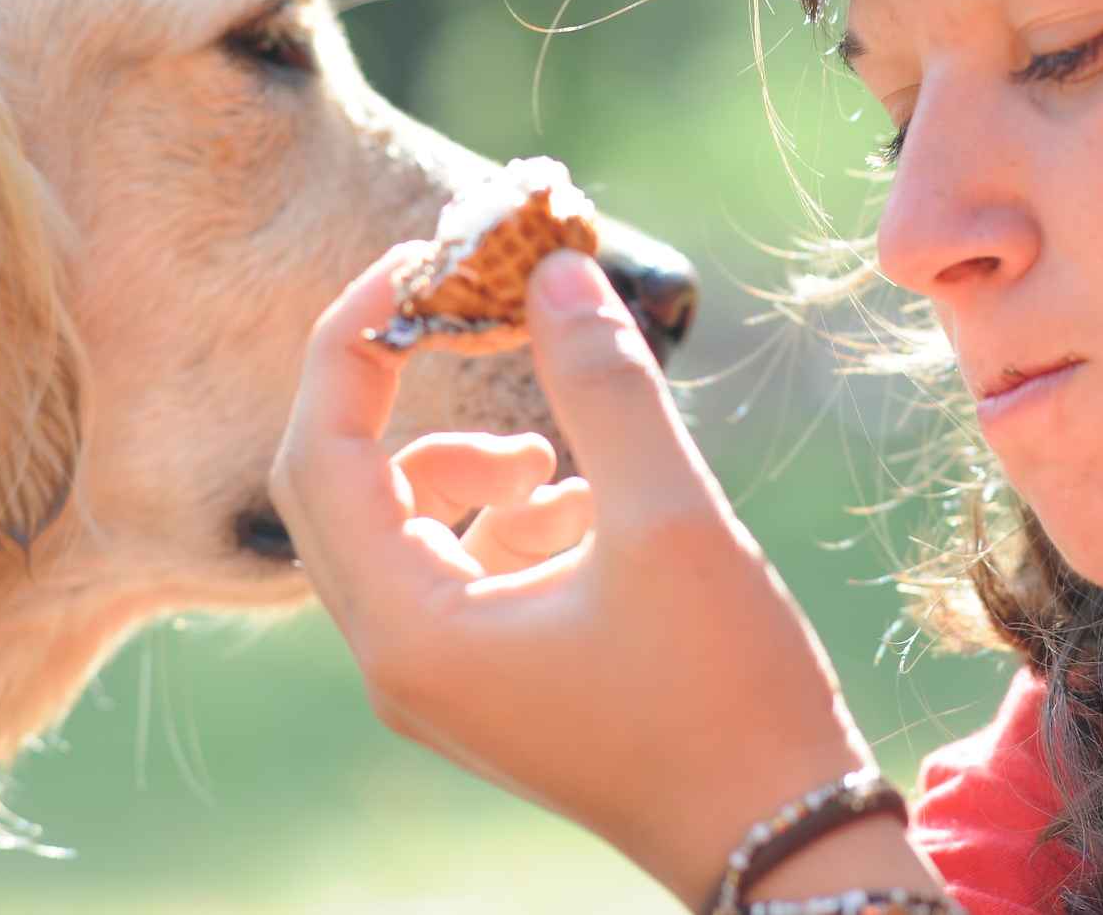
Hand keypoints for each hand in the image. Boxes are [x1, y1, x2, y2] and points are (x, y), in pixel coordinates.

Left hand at [269, 243, 943, 908]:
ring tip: (565, 469)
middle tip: (475, 317)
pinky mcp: (487, 683)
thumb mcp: (669, 520)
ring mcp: (439, 680)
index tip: (419, 262)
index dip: (355, 343)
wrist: (780, 841)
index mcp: (410, 631)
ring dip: (471, 464)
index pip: (321, 453)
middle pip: (342, 484)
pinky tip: (595, 521)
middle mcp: (398, 661)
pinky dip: (509, 518)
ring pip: (404, 523)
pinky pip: (457, 566)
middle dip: (404, 392)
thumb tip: (551, 268)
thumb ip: (604, 386)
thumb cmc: (727, 695)